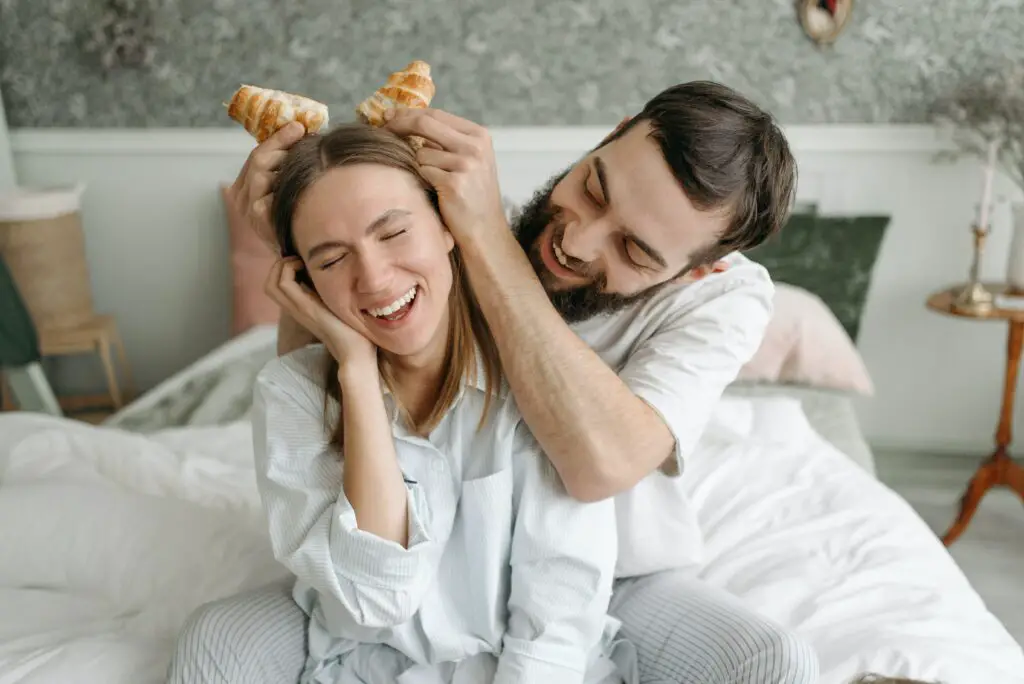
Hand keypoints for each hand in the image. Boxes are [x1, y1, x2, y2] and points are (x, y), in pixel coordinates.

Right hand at [226, 122, 306, 250]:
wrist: (294, 257)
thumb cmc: (294, 220)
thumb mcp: (285, 191)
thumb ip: (285, 168)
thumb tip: (303, 134)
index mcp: (245, 185)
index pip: (258, 154)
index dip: (277, 138)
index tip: (297, 126)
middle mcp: (242, 196)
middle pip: (259, 160)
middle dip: (281, 145)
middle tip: (302, 136)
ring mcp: (249, 209)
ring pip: (262, 175)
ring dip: (284, 165)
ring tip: (304, 160)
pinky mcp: (259, 222)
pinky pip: (268, 199)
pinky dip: (283, 189)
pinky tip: (301, 186)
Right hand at [264, 257, 377, 370]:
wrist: (357, 354)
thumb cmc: (354, 333)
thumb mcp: (339, 309)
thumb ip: (333, 297)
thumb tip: (340, 279)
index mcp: (304, 309)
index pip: (278, 287)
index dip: (283, 270)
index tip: (302, 262)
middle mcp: (297, 309)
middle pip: (269, 284)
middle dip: (278, 266)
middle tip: (298, 260)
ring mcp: (299, 309)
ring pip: (272, 283)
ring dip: (282, 266)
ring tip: (300, 262)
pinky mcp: (306, 307)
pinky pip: (285, 284)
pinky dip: (289, 269)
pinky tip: (308, 268)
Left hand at [382, 108, 507, 243]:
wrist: (485, 230)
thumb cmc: (471, 195)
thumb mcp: (468, 160)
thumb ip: (446, 141)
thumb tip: (407, 121)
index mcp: (479, 135)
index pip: (436, 114)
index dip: (408, 113)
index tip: (388, 115)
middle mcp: (475, 146)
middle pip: (424, 124)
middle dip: (398, 125)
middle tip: (383, 130)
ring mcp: (466, 164)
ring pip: (420, 153)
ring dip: (418, 167)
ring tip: (434, 183)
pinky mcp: (454, 184)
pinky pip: (422, 173)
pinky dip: (422, 181)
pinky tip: (436, 192)